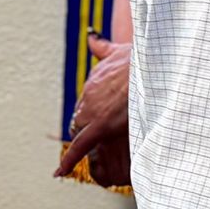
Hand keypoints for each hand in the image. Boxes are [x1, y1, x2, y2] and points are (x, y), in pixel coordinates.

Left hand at [56, 35, 130, 185]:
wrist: (150, 68)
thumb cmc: (139, 59)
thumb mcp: (117, 49)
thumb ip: (101, 46)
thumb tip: (91, 36)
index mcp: (94, 79)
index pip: (87, 101)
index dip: (93, 110)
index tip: (99, 113)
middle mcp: (89, 95)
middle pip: (81, 117)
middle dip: (89, 124)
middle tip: (106, 129)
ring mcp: (92, 110)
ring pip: (82, 131)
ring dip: (88, 137)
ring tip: (102, 143)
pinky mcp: (100, 125)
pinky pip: (80, 147)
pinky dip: (68, 160)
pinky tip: (59, 171)